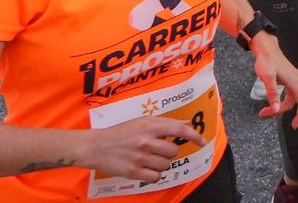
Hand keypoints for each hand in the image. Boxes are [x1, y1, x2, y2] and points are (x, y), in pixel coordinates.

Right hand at [78, 116, 206, 183]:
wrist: (96, 146)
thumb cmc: (120, 132)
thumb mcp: (142, 121)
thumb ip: (165, 123)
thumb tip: (188, 124)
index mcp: (149, 126)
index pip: (178, 130)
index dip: (194, 136)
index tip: (201, 141)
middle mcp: (146, 141)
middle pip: (173, 151)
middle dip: (168, 152)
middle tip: (156, 150)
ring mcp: (140, 157)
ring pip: (165, 165)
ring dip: (160, 164)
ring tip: (147, 159)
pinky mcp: (133, 172)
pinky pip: (156, 177)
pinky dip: (153, 175)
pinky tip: (145, 169)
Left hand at [250, 35, 297, 127]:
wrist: (267, 49)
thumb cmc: (267, 60)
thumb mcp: (267, 77)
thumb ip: (272, 93)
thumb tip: (276, 108)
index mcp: (295, 82)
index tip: (294, 125)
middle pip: (292, 103)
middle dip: (278, 110)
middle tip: (263, 113)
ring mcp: (295, 80)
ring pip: (289, 99)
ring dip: (278, 106)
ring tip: (264, 110)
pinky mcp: (290, 79)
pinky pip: (288, 94)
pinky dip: (279, 100)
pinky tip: (270, 101)